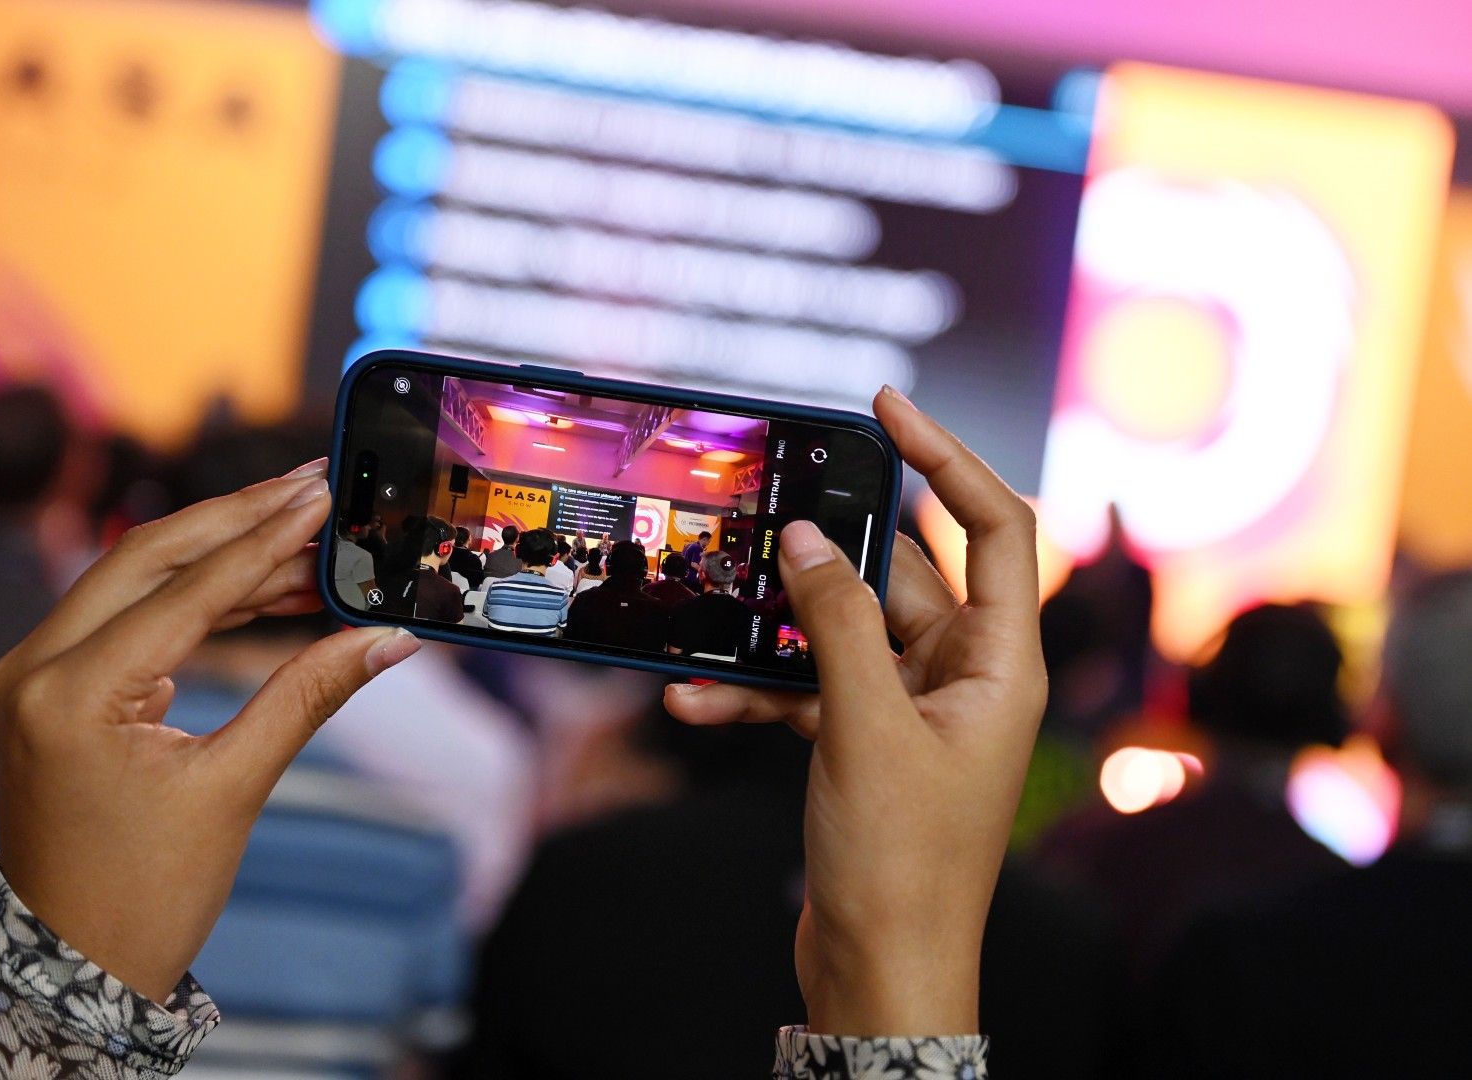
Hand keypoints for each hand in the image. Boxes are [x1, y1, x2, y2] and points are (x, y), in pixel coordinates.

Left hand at [0, 460, 419, 1003]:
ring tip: (303, 540)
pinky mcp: (47, 686)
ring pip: (133, 578)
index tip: (320, 496)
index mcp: (70, 695)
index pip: (186, 590)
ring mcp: (30, 674)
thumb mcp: (236, 788)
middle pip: (146, 556)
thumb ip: (309, 694)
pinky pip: (124, 616)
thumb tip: (386, 638)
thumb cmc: (145, 892)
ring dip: (219, 556)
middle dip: (235, 518)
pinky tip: (259, 589)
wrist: (71, 961)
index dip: (265, 539)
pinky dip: (191, 598)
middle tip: (310, 486)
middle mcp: (32, 668)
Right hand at [665, 387, 1045, 1036]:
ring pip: (843, 632)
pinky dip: (760, 690)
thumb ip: (836, 625)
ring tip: (720, 614)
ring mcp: (913, 709)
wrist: (880, 971)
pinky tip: (697, 701)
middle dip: (834, 551)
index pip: (996, 526)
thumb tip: (806, 543)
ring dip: (780, 629)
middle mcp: (965, 676)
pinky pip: (810, 688)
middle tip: (775, 507)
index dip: (949, 458)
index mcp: (1002, 663)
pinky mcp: (866, 740)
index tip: (889, 407)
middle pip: (904, 574)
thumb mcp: (865, 726)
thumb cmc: (904, 864)